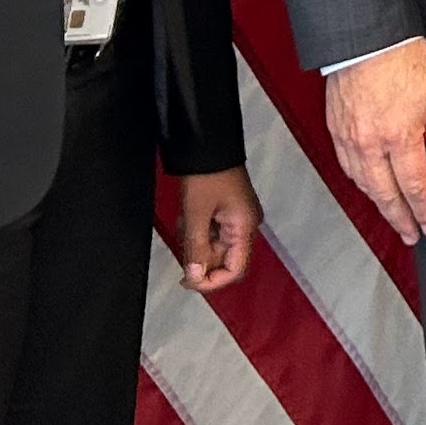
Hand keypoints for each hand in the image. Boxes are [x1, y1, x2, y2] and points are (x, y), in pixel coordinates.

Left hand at [172, 168, 262, 292]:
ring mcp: (237, 218)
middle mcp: (245, 226)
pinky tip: (188, 217)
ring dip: (196, 244)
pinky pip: (213, 233)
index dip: (212, 282)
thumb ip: (196, 248)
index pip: (235, 270)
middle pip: (225, 259)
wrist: (208, 142)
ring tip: (184, 223)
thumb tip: (194, 278)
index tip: (187, 281)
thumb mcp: (196, 214)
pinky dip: (198, 232)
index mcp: (244, 228)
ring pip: (216, 247)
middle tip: (180, 248)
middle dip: (200, 260)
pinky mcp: (227, 210)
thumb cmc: (204, 177)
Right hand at [325, 36, 425, 245]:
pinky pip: (348, 167)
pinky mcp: (336, 129)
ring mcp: (350, 138)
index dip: (423, 209)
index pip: (414, 185)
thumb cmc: (402, 56)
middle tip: (412, 235)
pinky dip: (361, 183)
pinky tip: (370, 188)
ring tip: (394, 216)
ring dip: (380, 204)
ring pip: (364, 184)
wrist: (364, 36)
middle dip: (401, 219)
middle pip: (386, 194)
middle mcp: (371, 143)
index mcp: (399, 136)